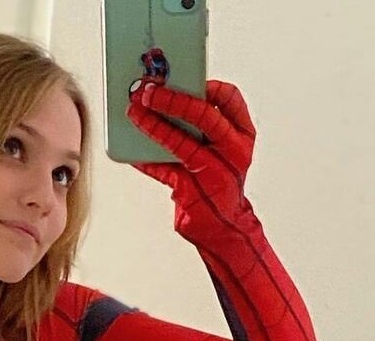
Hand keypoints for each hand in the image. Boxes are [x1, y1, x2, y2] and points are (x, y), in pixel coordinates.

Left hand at [125, 78, 258, 245]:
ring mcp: (215, 173)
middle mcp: (233, 151)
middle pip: (204, 116)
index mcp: (242, 134)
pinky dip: (146, 161)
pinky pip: (164, 170)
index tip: (185, 77)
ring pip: (182, 142)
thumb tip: (162, 100)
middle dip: (173, 100)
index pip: (230, 99)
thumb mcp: (219, 151)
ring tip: (134, 114)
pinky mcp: (193, 192)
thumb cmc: (217, 182)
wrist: (224, 228)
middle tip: (148, 91)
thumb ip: (201, 128)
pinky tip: (132, 153)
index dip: (207, 85)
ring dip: (154, 126)